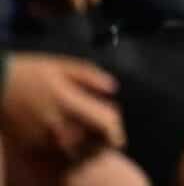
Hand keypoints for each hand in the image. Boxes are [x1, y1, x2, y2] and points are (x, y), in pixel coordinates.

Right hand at [0, 54, 124, 159]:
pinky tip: (67, 140)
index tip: (119, 136)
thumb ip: (91, 76)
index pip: (104, 123)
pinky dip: (65, 150)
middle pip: (91, 143)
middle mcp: (57, 123)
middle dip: (101, 141)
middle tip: (105, 138)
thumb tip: (113, 88)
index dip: (116, 131)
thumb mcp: (64, 65)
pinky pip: (54, 153)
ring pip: (72, 151)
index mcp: (70, 101)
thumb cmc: (32, 72)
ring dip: (84, 148)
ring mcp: (42, 136)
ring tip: (87, 141)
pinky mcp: (29, 143)